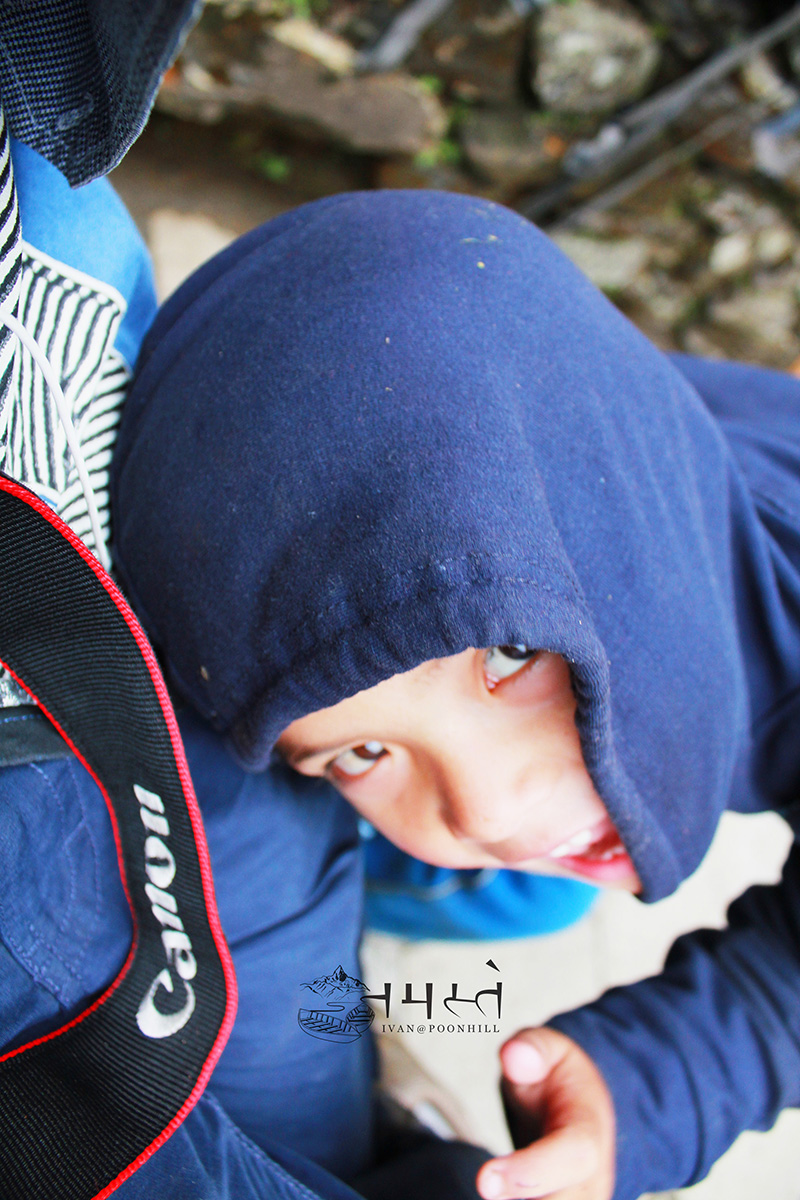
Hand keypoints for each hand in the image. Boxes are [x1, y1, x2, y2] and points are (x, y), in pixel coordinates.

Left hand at [476, 1027, 614, 1199]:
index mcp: (589, 1132)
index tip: (486, 1181)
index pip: (569, 1158)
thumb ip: (533, 1051)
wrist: (581, 1109)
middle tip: (483, 1190)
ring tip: (484, 1195)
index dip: (529, 1172)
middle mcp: (591, 1181)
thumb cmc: (560, 1081)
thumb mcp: (549, 1051)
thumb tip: (515, 1057)